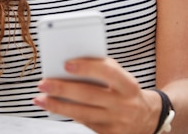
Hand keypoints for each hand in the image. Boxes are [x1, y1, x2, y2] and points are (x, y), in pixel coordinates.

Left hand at [34, 57, 159, 133]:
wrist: (147, 118)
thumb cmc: (126, 91)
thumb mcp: (122, 78)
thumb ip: (101, 70)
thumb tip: (69, 66)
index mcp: (128, 85)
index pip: (108, 72)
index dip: (87, 67)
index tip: (66, 64)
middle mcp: (124, 104)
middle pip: (89, 95)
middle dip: (63, 89)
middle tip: (43, 83)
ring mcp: (116, 122)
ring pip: (82, 113)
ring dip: (57, 105)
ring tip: (40, 98)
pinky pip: (84, 122)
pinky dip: (66, 114)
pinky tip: (52, 107)